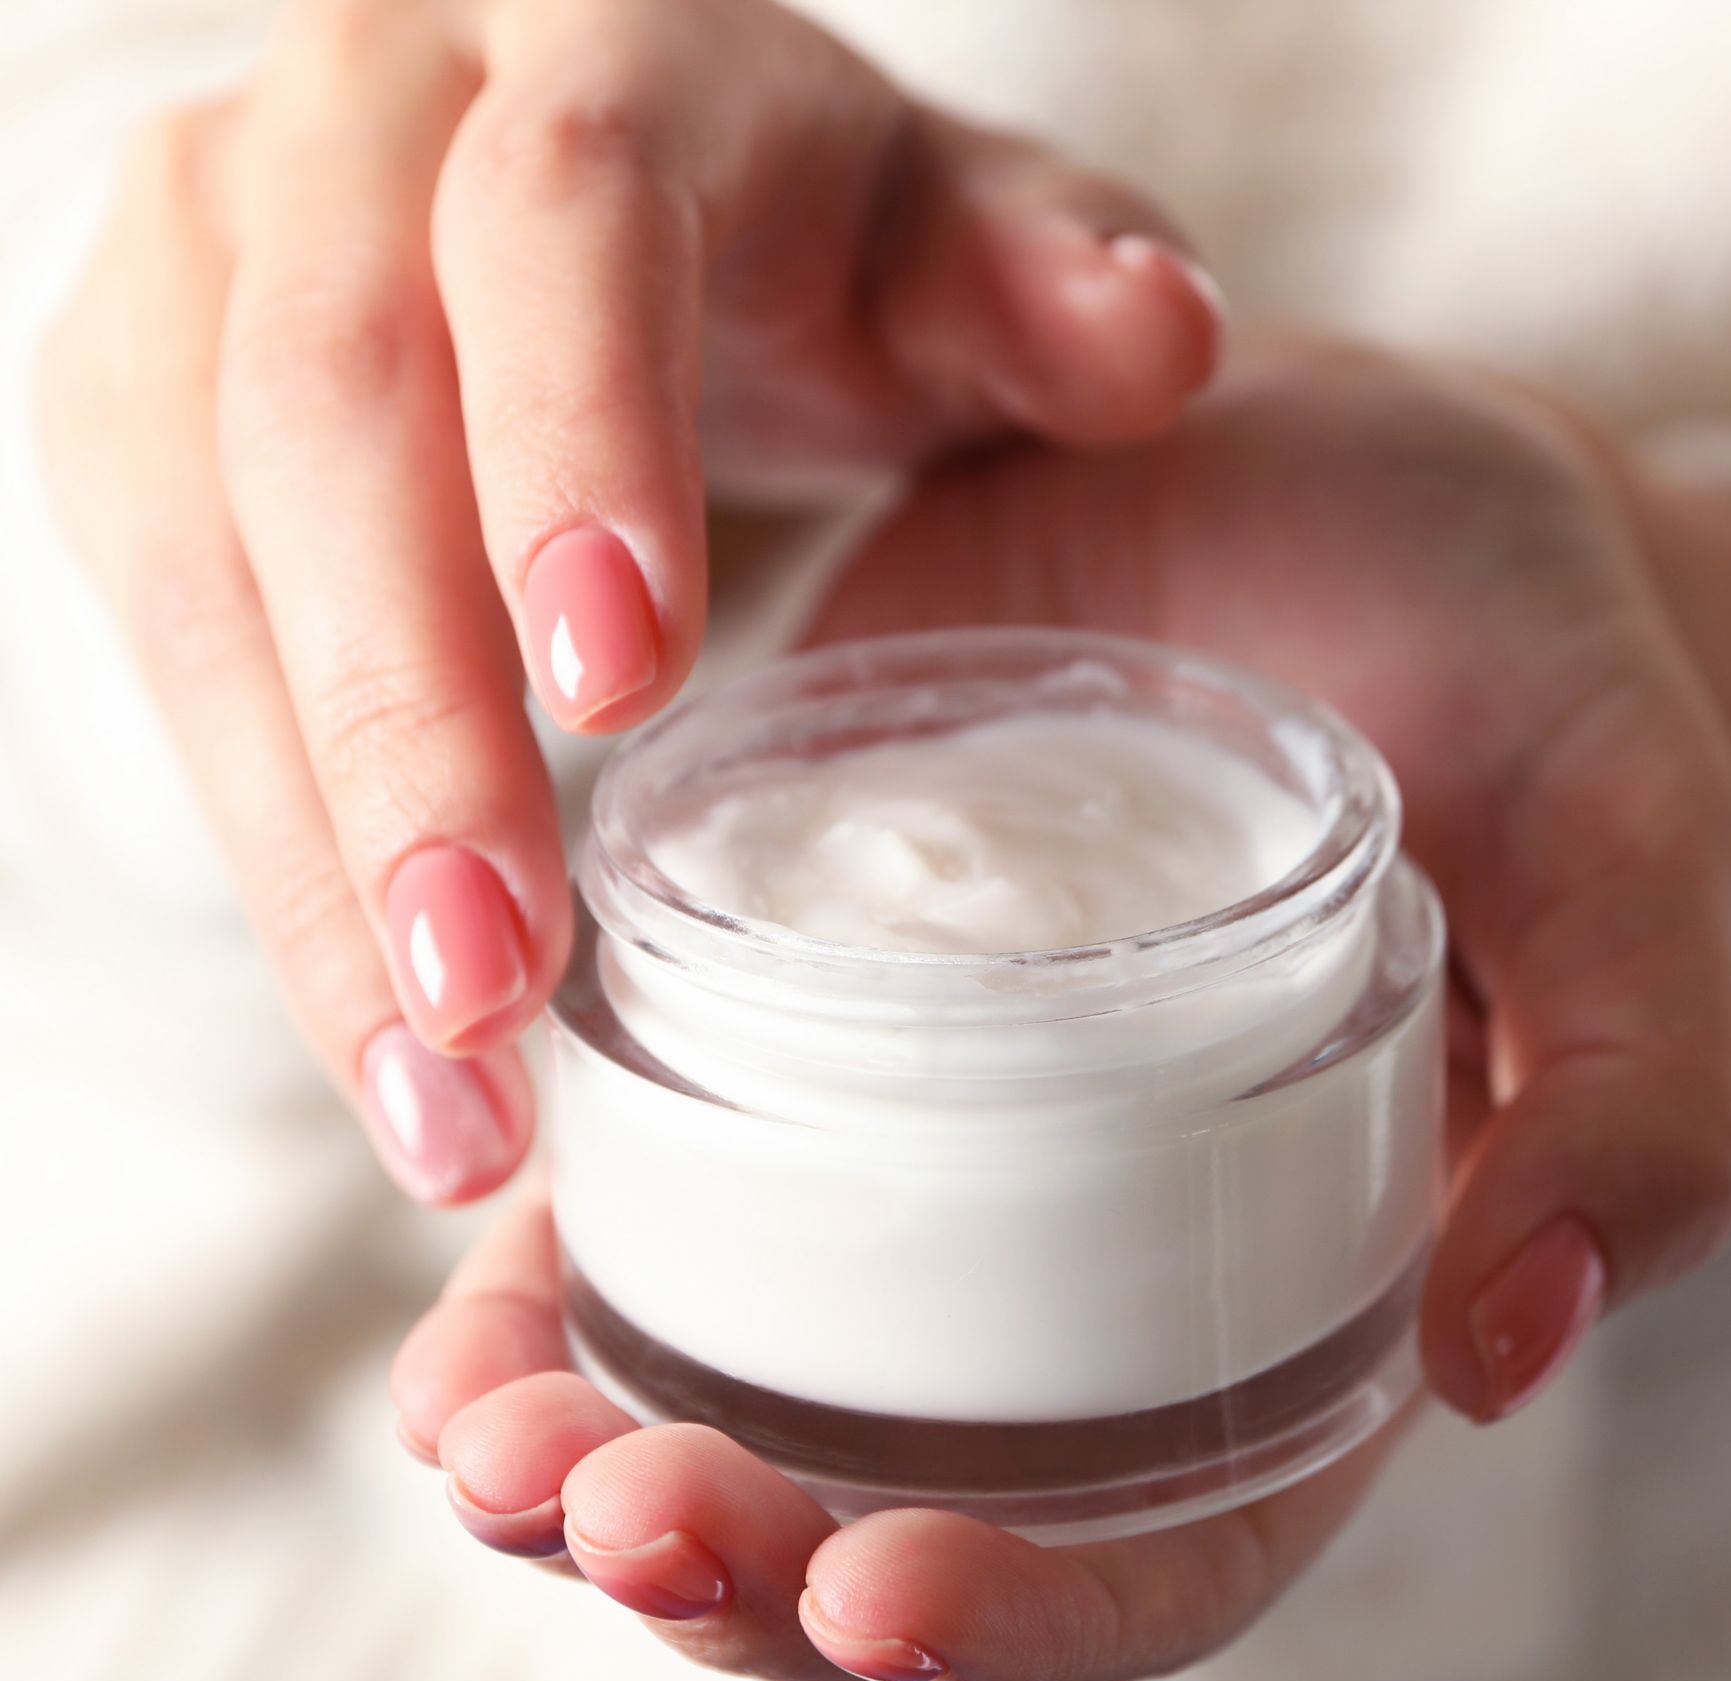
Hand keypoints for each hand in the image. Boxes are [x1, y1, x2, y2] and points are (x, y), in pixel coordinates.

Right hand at [36, 0, 1220, 1203]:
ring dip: (307, 845)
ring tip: (434, 1085)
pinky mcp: (135, 405)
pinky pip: (161, 641)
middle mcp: (358, 127)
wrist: (586, 201)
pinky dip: (266, 853)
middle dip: (406, 721)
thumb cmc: (804, 240)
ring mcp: (211, 264)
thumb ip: (1041, 278)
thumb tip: (1154, 336)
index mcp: (597, 51)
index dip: (572, 442)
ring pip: (199, 558)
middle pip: (334, 410)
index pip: (559, 218)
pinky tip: (369, 1023)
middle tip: (496, 985)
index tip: (615, 696)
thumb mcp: (949, 237)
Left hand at [390, 342, 1730, 1680]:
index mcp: (1303, 1291)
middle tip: (614, 1513)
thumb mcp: (1628, 835)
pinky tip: (447, 1317)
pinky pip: (654, 1200)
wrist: (1317, 463)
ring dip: (599, 1460)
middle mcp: (1093, 1269)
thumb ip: (1642, 1086)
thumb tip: (1507, 1352)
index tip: (885, 1592)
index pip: (1172, 1544)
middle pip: (916, 1508)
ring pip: (752, 1392)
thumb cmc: (1512, 651)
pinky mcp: (802, 1020)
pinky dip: (546, 1283)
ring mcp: (929, 1156)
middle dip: (755, 1563)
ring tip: (475, 1453)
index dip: (1037, 1611)